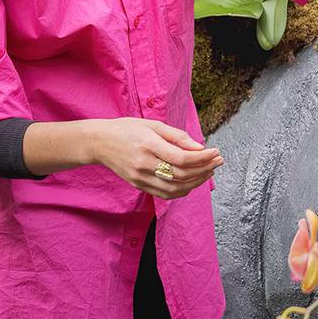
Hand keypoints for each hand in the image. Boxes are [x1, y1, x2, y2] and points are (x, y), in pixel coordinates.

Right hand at [90, 118, 222, 198]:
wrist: (99, 142)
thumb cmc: (127, 129)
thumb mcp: (153, 125)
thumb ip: (177, 136)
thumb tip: (200, 147)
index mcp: (148, 145)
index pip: (182, 157)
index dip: (202, 157)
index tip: (216, 152)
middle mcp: (144, 164)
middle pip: (181, 174)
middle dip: (204, 169)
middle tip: (218, 161)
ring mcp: (140, 177)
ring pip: (175, 188)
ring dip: (196, 182)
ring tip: (209, 171)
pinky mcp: (138, 185)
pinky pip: (164, 194)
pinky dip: (182, 190)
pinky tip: (192, 182)